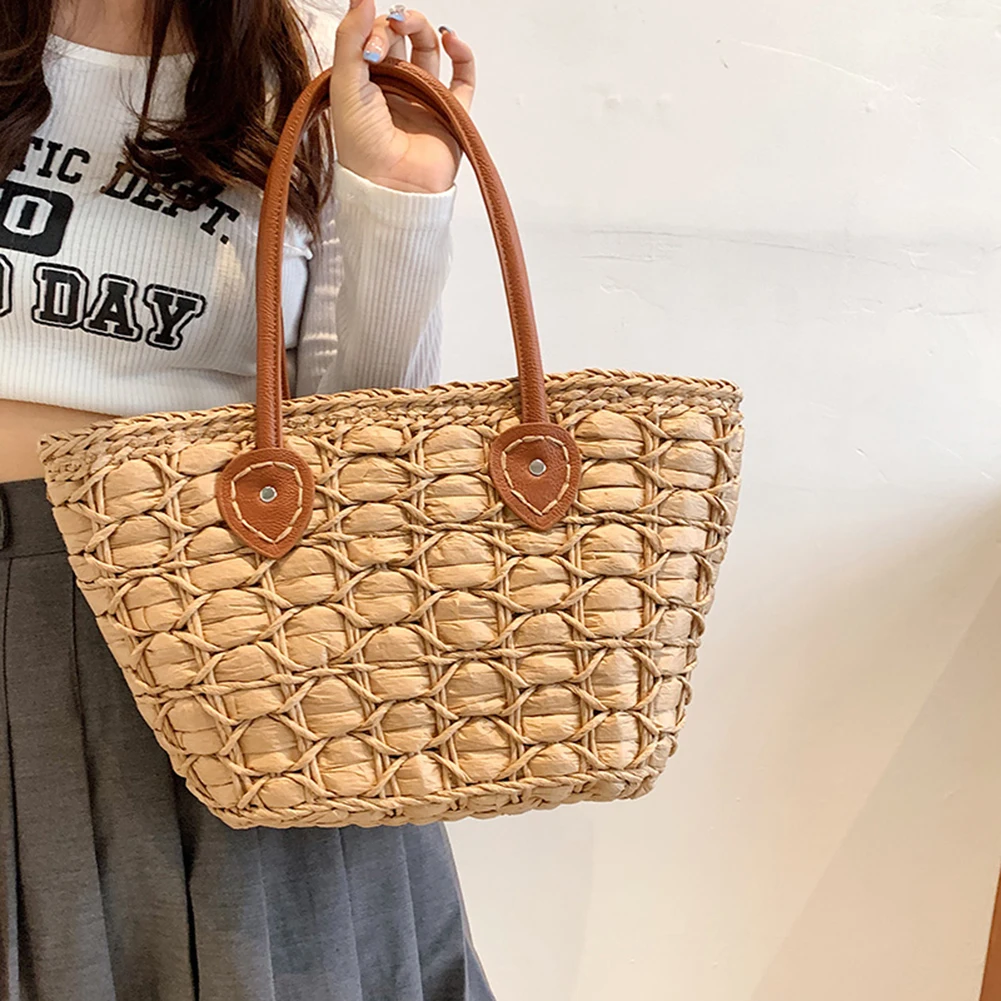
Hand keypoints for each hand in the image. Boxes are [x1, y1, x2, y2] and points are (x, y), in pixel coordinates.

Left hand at [330, 1, 475, 193]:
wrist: (392, 187)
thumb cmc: (363, 148)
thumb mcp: (345, 86)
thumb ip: (350, 39)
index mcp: (366, 82)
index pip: (374, 37)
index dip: (375, 29)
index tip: (372, 48)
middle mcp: (396, 87)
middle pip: (402, 37)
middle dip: (398, 24)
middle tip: (392, 31)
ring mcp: (425, 98)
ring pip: (430, 50)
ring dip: (424, 30)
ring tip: (419, 29)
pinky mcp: (452, 111)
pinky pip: (463, 76)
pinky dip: (462, 54)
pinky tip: (451, 39)